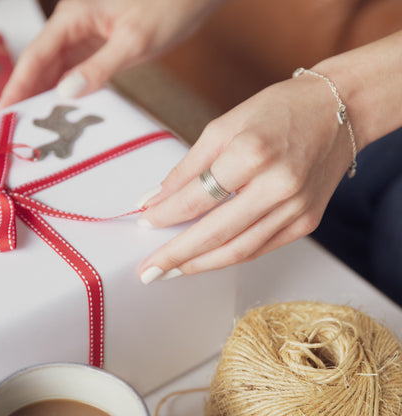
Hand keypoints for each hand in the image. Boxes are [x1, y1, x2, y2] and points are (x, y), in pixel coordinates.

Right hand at [0, 0, 222, 108]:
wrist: (190, 0)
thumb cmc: (166, 9)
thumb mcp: (133, 42)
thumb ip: (99, 67)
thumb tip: (67, 92)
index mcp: (73, 19)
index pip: (35, 56)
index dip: (18, 86)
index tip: (3, 112)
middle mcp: (74, 27)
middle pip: (42, 64)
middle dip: (28, 94)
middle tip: (17, 125)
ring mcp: (88, 38)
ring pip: (58, 70)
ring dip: (47, 94)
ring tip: (36, 123)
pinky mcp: (102, 49)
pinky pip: (78, 72)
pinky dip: (71, 91)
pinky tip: (67, 108)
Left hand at [137, 74, 356, 283]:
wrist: (338, 111)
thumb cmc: (280, 111)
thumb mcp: (224, 127)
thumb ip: (188, 167)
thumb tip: (155, 198)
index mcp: (253, 153)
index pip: (197, 198)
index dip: (166, 215)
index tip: (145, 223)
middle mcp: (278, 185)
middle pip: (216, 233)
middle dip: (176, 255)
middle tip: (149, 270)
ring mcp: (296, 208)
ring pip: (239, 250)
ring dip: (201, 264)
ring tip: (172, 270)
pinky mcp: (306, 222)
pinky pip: (260, 248)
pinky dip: (230, 256)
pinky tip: (208, 259)